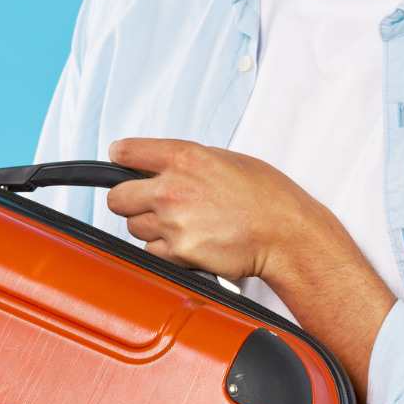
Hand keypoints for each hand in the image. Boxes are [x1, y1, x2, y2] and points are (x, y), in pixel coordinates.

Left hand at [105, 137, 393, 400]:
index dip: (121, 157)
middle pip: (117, 197)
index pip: (127, 151)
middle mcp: (173, 188)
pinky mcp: (178, 251)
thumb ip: (191, 161)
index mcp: (186, 158)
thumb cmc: (269, 198)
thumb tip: (167, 165)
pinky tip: (190, 242)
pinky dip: (166, 250)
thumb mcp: (230, 160)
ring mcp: (172, 222)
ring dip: (151, 227)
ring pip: (133, 227)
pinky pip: (152, 252)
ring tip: (182, 225)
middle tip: (151, 203)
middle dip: (130, 201)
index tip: (121, 160)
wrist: (286, 235)